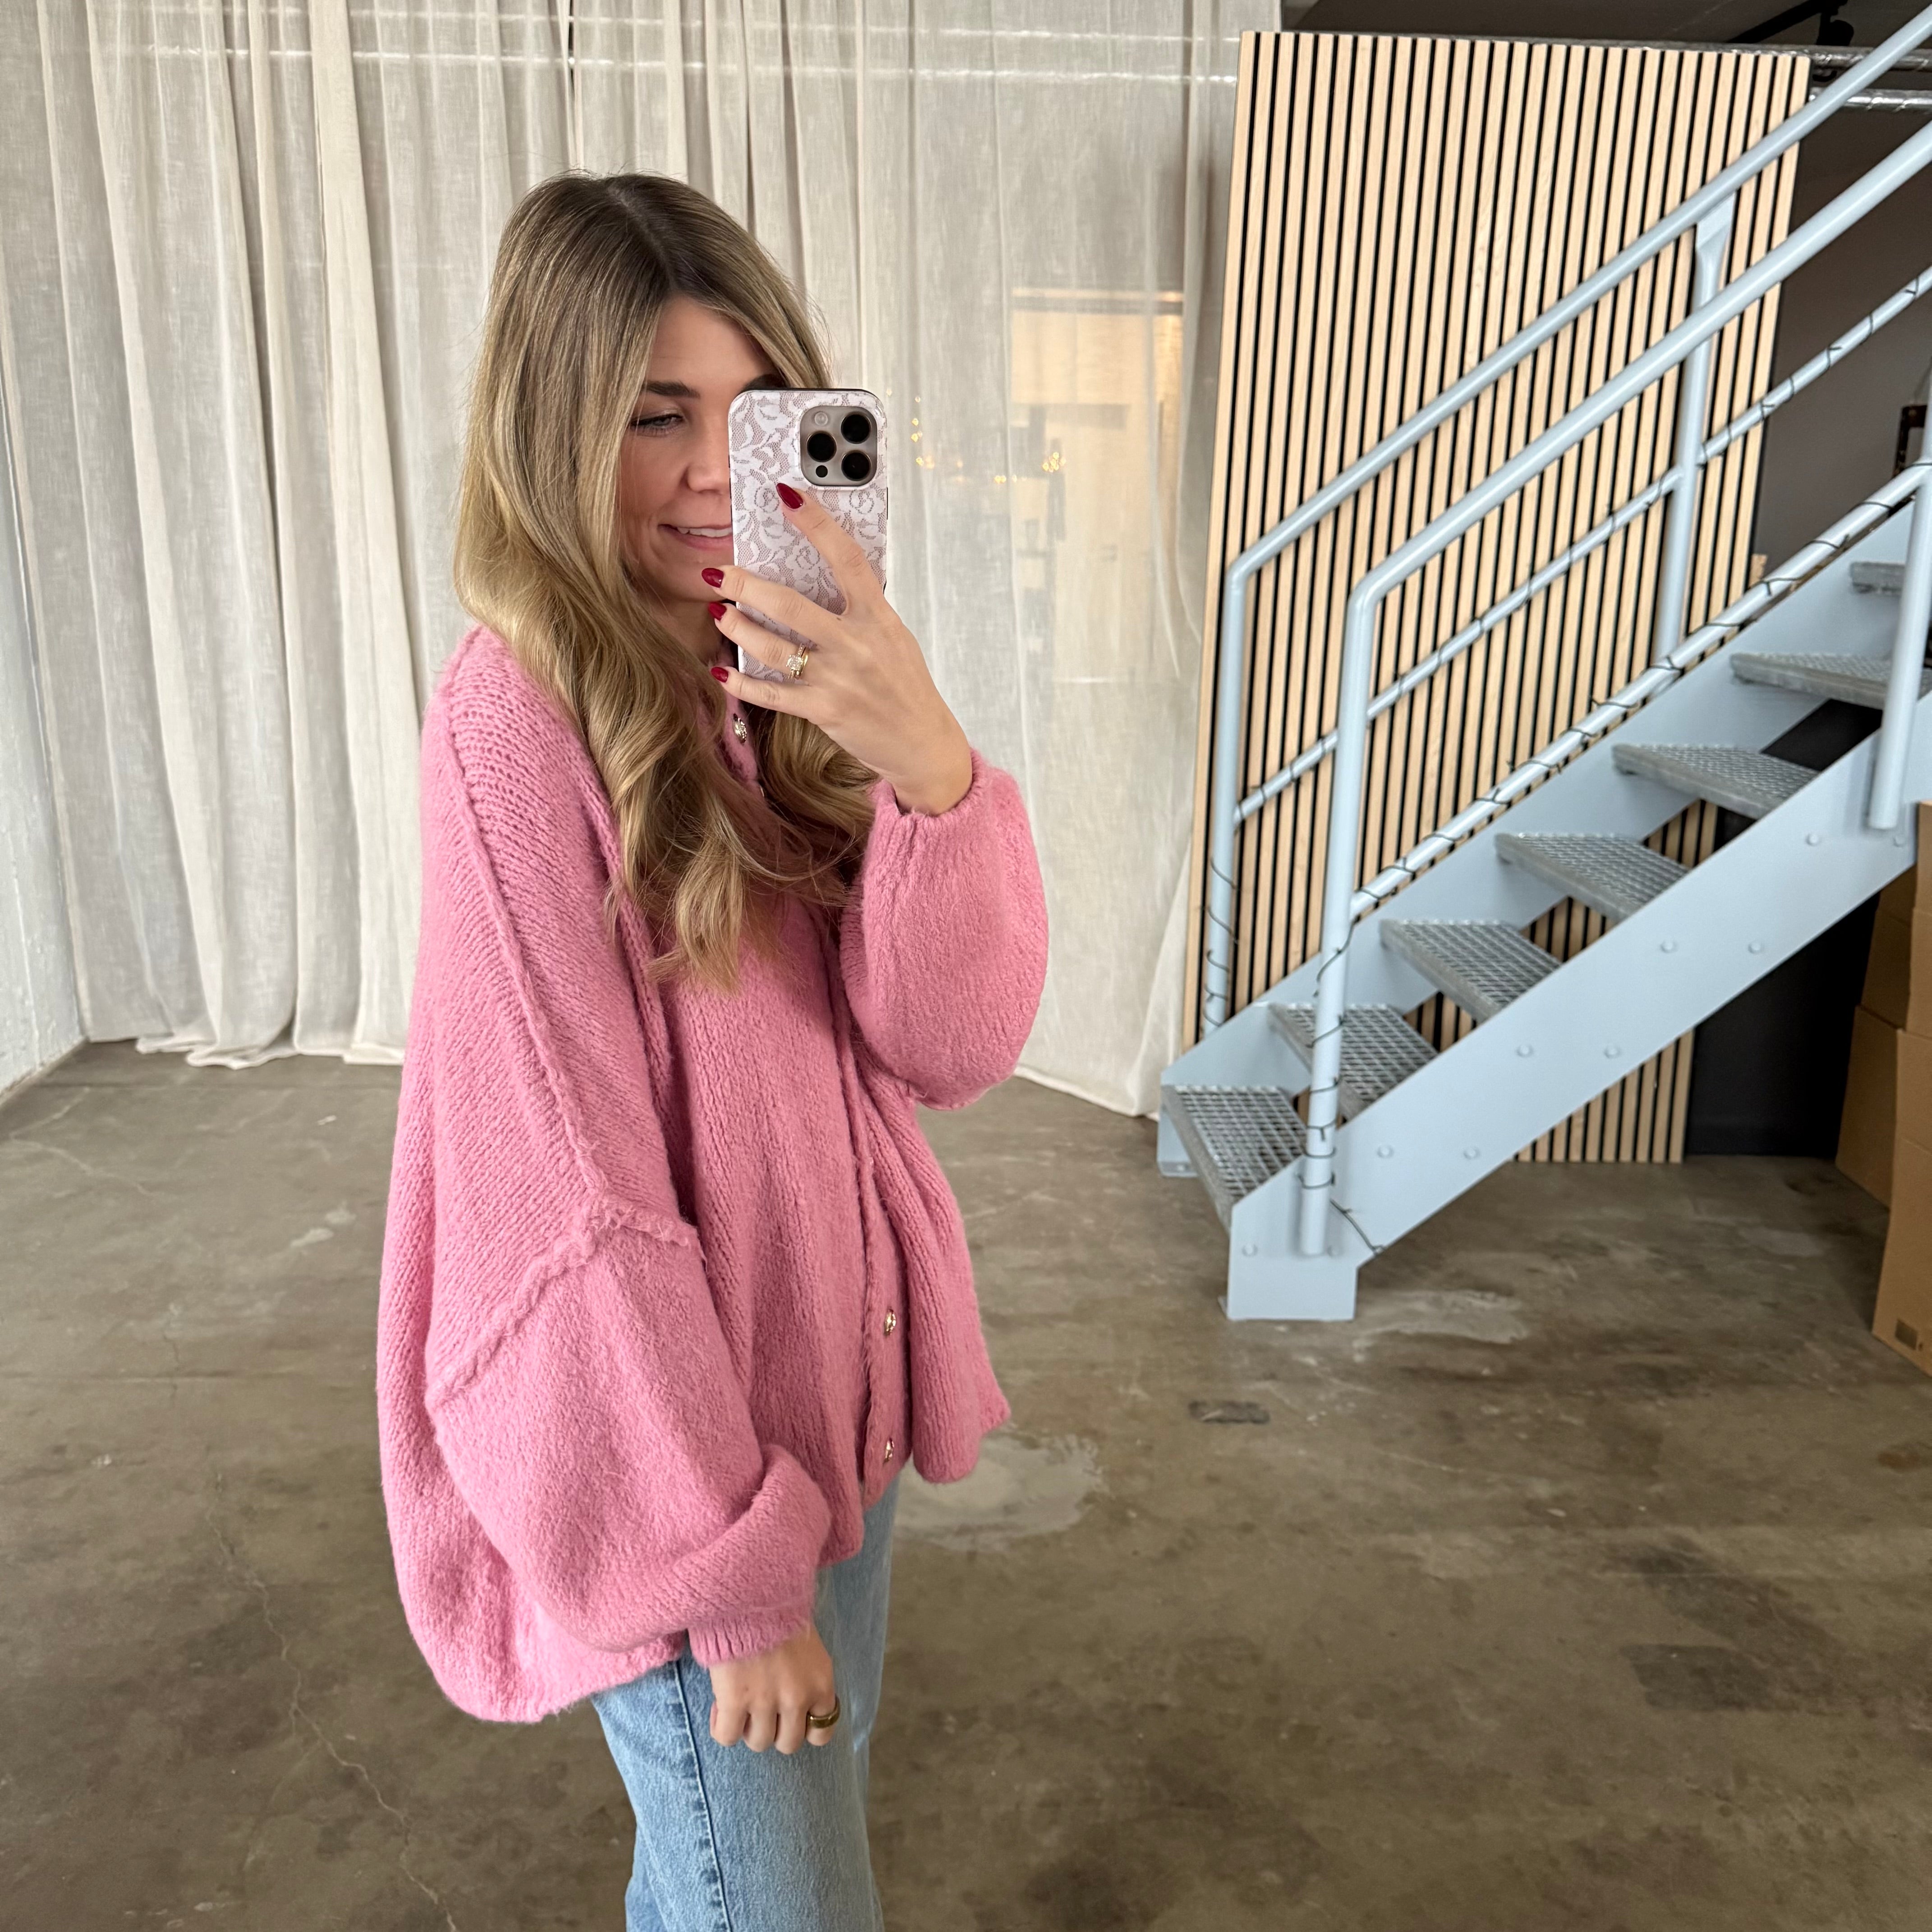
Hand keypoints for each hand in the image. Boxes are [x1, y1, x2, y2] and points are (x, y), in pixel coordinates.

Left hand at [705, 486, 973, 815]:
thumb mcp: (893, 637)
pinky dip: (740, 682)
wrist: (921, 743)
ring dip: (737, 627)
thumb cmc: (905, 685)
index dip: (816, 524)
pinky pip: (771, 694)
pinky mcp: (823, 710)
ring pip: (772, 648)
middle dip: (747, 585)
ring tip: (719, 612)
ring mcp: (837, 679)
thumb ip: (861, 609)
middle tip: (718, 572)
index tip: (786, 496)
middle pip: (790, 605)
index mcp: (878, 618)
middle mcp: (856, 645)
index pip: (846, 559)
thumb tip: (823, 577)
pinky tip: (718, 670)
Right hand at [706, 1620, 839, 1753]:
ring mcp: (766, 1702)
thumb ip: (806, 1678)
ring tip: (739, 1704)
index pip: (822, 1733)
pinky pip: (726, 1737)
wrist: (752, 1589)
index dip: (803, 1728)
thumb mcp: (808, 1647)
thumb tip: (791, 1704)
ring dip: (747, 1728)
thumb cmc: (779, 1610)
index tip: (790, 1716)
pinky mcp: (735, 1701)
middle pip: (788, 1743)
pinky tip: (720, 1707)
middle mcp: (798, 1698)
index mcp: (821, 1683)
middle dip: (774, 1730)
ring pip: (758, 1742)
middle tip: (761, 1709)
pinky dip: (721, 1728)